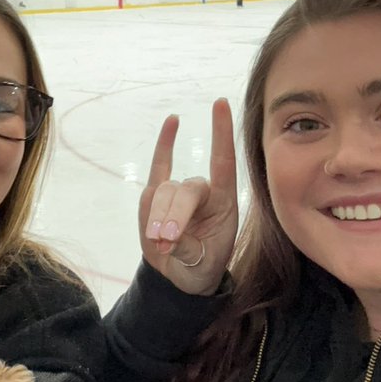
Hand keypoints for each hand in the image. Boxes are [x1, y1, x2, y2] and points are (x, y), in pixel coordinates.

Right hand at [138, 98, 238, 295]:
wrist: (183, 277)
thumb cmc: (200, 267)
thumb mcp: (201, 265)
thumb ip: (186, 248)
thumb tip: (164, 235)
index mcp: (224, 203)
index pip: (223, 162)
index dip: (222, 134)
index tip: (221, 104)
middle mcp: (204, 191)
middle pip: (185, 190)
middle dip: (174, 216)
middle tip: (166, 242)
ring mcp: (179, 192)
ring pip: (163, 193)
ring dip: (157, 218)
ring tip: (159, 242)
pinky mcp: (156, 196)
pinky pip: (158, 167)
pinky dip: (164, 145)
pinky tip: (173, 121)